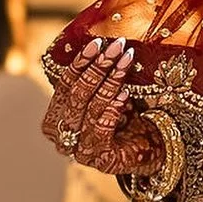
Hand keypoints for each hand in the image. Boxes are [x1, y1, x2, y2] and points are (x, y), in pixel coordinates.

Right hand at [42, 37, 165, 176]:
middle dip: (97, 68)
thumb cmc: (124, 119)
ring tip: (126, 61)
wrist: (147, 149)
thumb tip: (101, 43)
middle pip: (76, 95)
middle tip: (117, 48)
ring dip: (110, 81)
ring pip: (90, 108)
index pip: (64, 85)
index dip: (80, 63)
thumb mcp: (105, 95)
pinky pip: (102, 127)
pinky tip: (125, 93)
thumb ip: (95, 79)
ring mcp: (79, 150)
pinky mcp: (100, 159)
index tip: (97, 42)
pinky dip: (113, 107)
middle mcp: (61, 137)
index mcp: (55, 119)